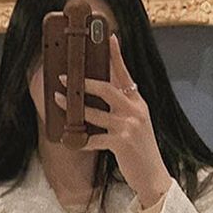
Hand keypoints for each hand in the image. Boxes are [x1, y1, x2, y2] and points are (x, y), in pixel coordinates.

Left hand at [53, 32, 171, 205]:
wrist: (153, 175)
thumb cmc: (141, 149)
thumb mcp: (137, 123)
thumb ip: (123, 106)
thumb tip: (100, 92)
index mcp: (138, 102)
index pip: (125, 74)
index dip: (116, 55)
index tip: (108, 37)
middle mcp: (135, 110)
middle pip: (107, 88)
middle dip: (84, 82)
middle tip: (65, 77)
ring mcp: (128, 126)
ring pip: (95, 112)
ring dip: (74, 107)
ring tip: (59, 99)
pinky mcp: (121, 143)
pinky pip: (94, 139)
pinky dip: (81, 140)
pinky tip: (71, 140)